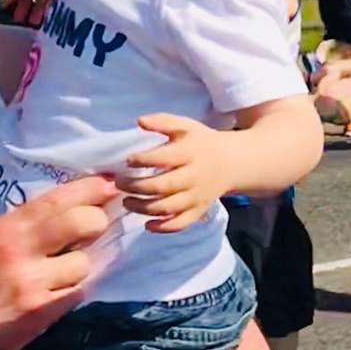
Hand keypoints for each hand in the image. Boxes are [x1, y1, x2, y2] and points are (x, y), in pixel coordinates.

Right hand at [0, 175, 115, 349]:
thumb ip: (20, 225)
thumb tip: (65, 208)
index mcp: (4, 228)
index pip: (56, 198)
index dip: (90, 188)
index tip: (110, 183)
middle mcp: (19, 250)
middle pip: (83, 223)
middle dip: (97, 222)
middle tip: (96, 227)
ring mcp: (31, 282)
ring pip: (83, 263)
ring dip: (80, 266)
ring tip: (62, 272)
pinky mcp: (40, 312)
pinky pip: (75, 293)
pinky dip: (71, 292)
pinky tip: (55, 294)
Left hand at [114, 114, 229, 232]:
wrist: (232, 162)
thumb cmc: (201, 142)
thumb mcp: (185, 126)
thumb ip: (162, 121)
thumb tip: (140, 121)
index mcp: (190, 153)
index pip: (164, 158)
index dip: (143, 160)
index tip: (127, 160)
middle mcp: (194, 177)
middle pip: (163, 186)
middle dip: (137, 187)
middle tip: (119, 183)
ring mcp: (197, 196)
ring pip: (168, 208)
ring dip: (143, 208)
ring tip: (126, 202)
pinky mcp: (198, 211)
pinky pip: (181, 223)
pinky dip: (164, 228)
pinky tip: (148, 225)